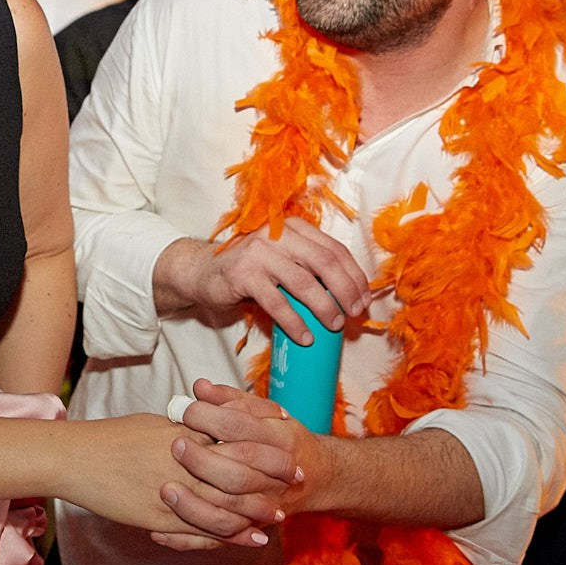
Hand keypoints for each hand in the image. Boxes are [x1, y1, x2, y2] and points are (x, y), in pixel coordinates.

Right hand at [59, 413, 277, 547]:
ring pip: (227, 505)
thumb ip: (186, 430)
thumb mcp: (154, 426)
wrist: (76, 459)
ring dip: (257, 512)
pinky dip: (229, 535)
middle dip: (271, 478)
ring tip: (279, 516)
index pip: (235, 439)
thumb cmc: (112, 438)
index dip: (263, 445)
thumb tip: (208, 429)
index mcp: (184, 436)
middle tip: (297, 480)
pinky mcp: (161, 518)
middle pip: (240, 472)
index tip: (287, 445)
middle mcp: (184, 463)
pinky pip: (202, 529)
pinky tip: (249, 538)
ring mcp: (174, 493)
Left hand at [151, 378, 313, 550]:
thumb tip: (198, 387)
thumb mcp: (263, 413)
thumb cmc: (281, 437)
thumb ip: (231, 400)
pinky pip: (216, 539)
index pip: (240, 428)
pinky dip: (188, 539)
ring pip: (229, 511)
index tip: (181, 409)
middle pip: (236, 472)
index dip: (209, 418)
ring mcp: (262, 507)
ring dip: (194, 504)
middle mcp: (273, 477)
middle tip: (174, 445)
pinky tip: (159, 532)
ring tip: (165, 489)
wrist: (314, 477)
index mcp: (278, 440)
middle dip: (202, 460)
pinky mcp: (247, 528)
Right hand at [156, 224, 368, 343]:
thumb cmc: (248, 271)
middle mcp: (278, 233)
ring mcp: (259, 252)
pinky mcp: (243, 274)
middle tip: (354, 313)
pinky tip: (304, 336)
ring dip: (324, 307)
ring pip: (304, 282)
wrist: (201, 271)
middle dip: (346, 290)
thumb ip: (308, 267)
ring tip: (334, 325)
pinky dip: (295, 322)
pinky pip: (277, 302)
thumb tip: (347, 296)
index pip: (334, 249)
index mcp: (293, 228)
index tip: (364, 299)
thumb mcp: (281, 260)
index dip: (354, 275)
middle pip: (325, 262)